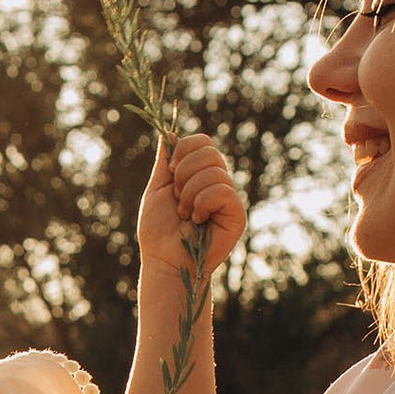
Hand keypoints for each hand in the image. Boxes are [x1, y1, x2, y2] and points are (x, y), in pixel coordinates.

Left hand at [137, 134, 246, 281]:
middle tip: (177, 197)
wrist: (164, 260)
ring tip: (185, 214)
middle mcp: (217, 184)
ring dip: (190, 193)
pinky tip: (198, 220)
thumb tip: (169, 133)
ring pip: (214, 171)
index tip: (171, 170)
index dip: (185, 149)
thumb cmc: (158, 231)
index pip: (203, 142)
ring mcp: (229, 199)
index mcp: (200, 175)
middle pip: (210, 151)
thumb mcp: (157, 189)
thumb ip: (165, 162)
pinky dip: (202, 202)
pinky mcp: (237, 214)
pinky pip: (223, 190)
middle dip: (184, 172)